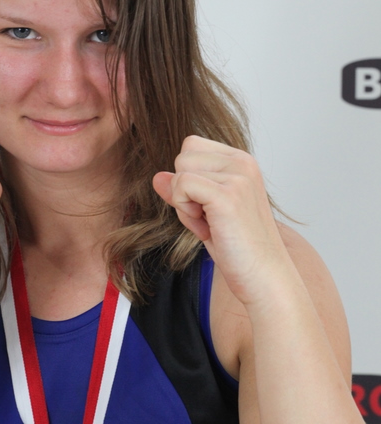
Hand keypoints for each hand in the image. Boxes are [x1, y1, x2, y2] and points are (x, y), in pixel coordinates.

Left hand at [153, 136, 293, 306]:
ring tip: (212, 224)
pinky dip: (185, 212)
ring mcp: (238, 176)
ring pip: (179, 172)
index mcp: (242, 161)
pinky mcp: (227, 195)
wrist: (265, 278)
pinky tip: (208, 229)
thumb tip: (157, 177)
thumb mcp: (205, 213)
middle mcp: (243, 162)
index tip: (209, 207)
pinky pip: (181, 186)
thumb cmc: (238, 249)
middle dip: (185, 190)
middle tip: (209, 219)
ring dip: (185, 203)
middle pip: (183, 155)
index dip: (189, 178)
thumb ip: (183, 190)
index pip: (192, 146)